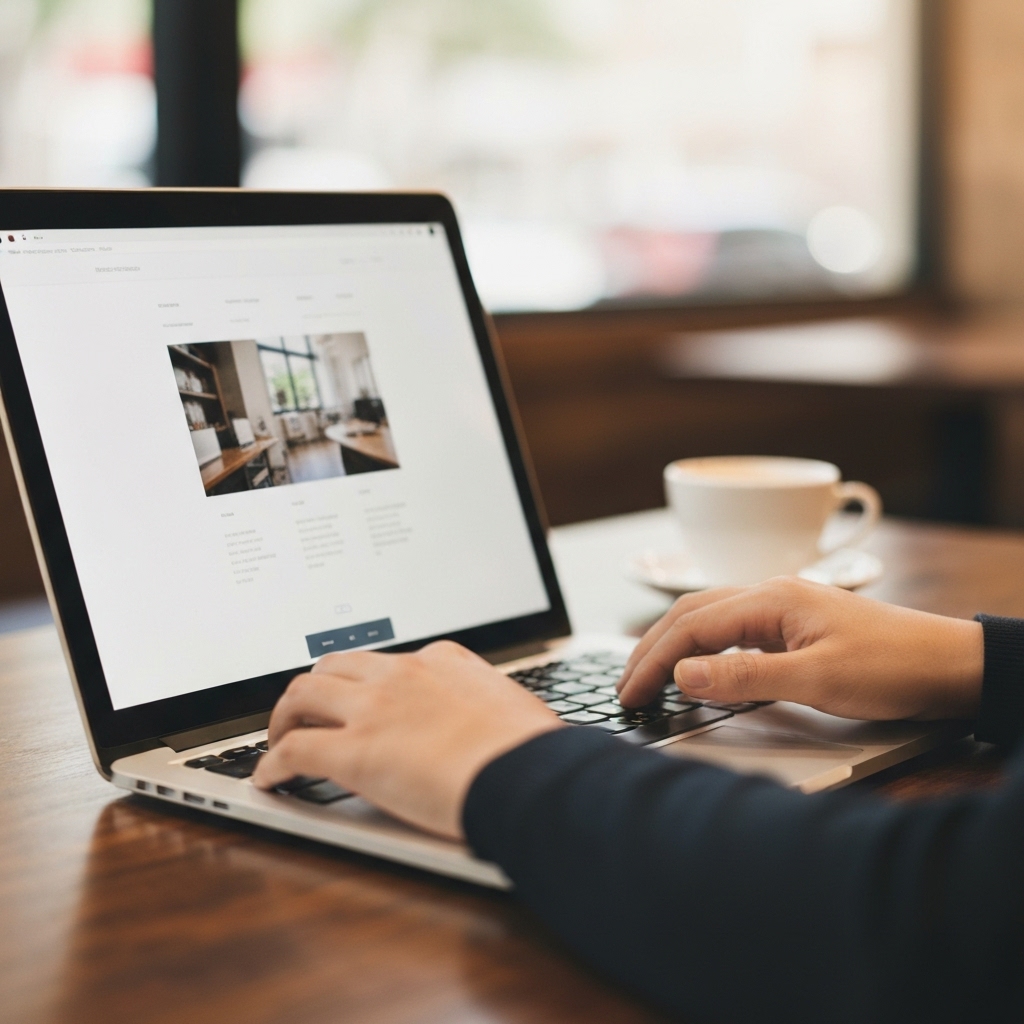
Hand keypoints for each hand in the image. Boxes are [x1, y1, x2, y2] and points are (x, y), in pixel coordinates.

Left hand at [252, 641, 561, 838]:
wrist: (529, 774)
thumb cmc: (533, 751)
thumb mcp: (511, 708)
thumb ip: (487, 706)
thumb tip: (495, 726)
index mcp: (442, 660)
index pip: (386, 660)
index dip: (363, 681)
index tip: (359, 697)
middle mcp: (402, 674)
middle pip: (334, 666)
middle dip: (314, 689)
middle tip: (307, 714)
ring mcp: (374, 710)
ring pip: (302, 695)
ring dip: (285, 717)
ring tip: (280, 739)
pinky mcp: (354, 753)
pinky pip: (293, 752)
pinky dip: (271, 765)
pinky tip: (269, 780)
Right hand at [617, 577, 983, 721]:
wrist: (952, 664)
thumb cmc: (894, 668)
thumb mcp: (818, 679)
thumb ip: (746, 676)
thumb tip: (684, 672)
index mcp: (770, 599)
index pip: (691, 626)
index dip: (652, 660)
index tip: (629, 694)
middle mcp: (771, 594)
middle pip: (691, 613)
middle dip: (650, 648)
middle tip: (625, 687)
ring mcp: (783, 606)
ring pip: (709, 616)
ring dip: (673, 642)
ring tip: (647, 672)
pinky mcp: (795, 624)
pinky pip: (733, 628)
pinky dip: (702, 644)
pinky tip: (698, 662)